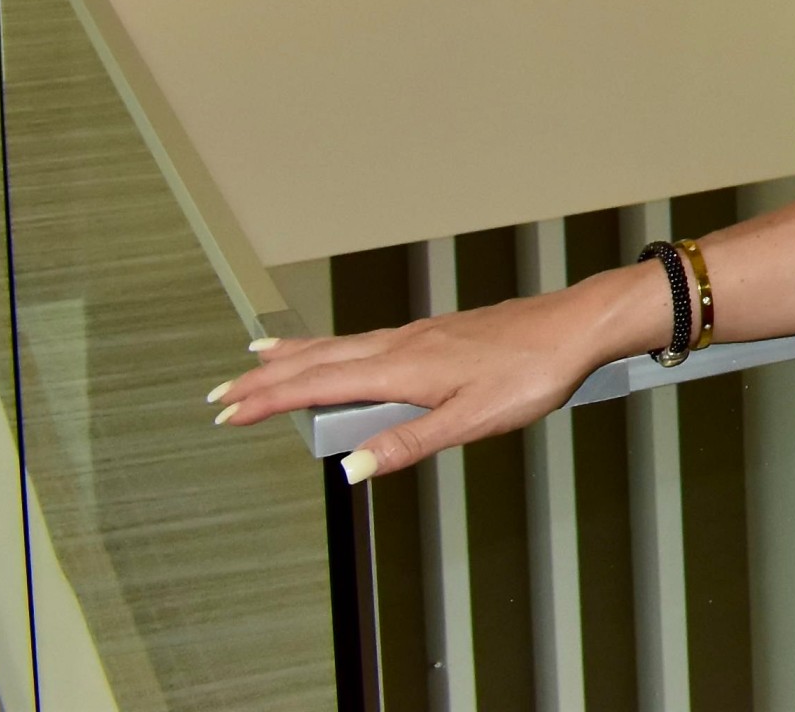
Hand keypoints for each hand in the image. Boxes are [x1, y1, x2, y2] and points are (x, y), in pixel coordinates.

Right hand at [208, 273, 642, 481]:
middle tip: (218, 394)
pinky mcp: (436, 334)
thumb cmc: (532, 372)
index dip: (269, 401)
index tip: (226, 414)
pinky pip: (366, 339)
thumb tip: (349, 467)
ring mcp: (418, 336)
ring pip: (341, 346)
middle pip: (318, 361)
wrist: (576, 327)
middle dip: (266, 379)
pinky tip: (337, 352)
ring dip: (294, 357)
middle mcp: (402, 345)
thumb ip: (407, 443)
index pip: (319, 386)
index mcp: (402, 368)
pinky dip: (334, 346)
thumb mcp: (471, 421)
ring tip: (258, 360)